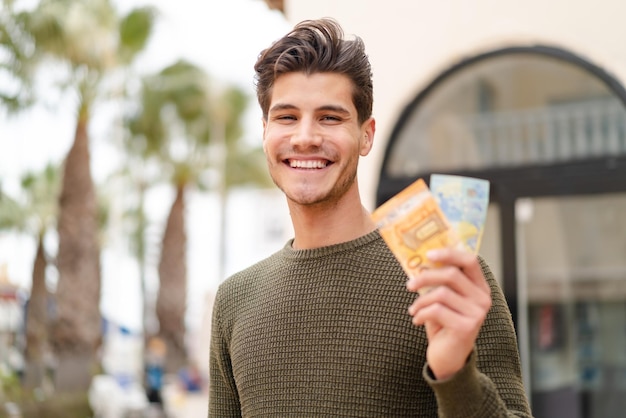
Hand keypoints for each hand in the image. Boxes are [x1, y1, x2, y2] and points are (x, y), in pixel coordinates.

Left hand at [406, 248, 490, 379]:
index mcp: (479, 287)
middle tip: (409, 285)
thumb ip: (439, 281)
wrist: (449, 358)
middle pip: (451, 274)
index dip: (449, 253)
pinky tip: (417, 320)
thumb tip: (419, 261)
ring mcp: (477, 313)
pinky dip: (421, 313)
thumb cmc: (444, 323)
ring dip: (420, 301)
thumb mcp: (443, 299)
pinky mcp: (466, 327)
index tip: (428, 253)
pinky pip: (436, 311)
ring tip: (414, 309)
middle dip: (425, 277)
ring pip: (441, 293)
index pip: (470, 260)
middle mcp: (483, 298)